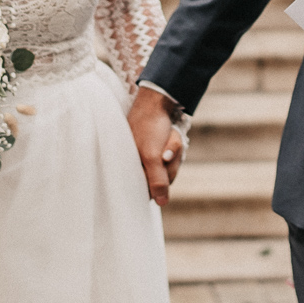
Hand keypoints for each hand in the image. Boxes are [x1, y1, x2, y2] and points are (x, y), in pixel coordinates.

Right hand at [127, 88, 183, 205]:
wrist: (156, 100)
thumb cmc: (149, 127)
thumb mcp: (152, 156)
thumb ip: (156, 180)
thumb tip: (162, 202)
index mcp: (129, 169)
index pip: (148, 191)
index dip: (159, 180)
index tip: (159, 159)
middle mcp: (138, 166)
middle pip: (163, 180)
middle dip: (170, 163)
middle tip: (164, 146)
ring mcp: (148, 158)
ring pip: (170, 168)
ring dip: (174, 151)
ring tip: (166, 136)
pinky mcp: (156, 150)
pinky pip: (172, 156)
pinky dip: (174, 146)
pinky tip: (169, 134)